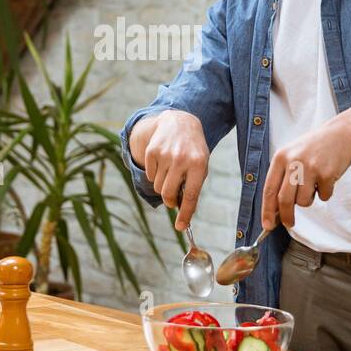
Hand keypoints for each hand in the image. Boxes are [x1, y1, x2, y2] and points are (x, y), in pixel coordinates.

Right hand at [140, 110, 209, 229]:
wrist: (180, 122)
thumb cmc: (193, 150)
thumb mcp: (201, 165)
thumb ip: (193, 186)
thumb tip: (182, 211)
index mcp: (199, 164)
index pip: (191, 195)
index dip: (185, 214)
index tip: (180, 227)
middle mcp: (182, 159)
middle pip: (169, 193)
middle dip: (170, 201)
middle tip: (173, 200)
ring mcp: (165, 154)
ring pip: (158, 186)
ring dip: (163, 185)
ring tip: (171, 173)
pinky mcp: (152, 151)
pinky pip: (150, 175)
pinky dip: (155, 175)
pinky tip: (163, 163)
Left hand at [260, 114, 350, 230]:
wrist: (341, 134)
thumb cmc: (315, 148)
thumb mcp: (292, 155)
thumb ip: (282, 178)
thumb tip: (275, 209)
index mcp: (280, 157)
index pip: (269, 189)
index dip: (267, 210)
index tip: (267, 225)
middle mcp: (293, 162)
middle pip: (284, 200)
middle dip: (286, 216)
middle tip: (289, 223)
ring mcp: (310, 168)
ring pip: (304, 201)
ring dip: (309, 199)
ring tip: (314, 184)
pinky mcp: (327, 174)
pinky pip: (323, 196)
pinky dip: (325, 193)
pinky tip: (327, 178)